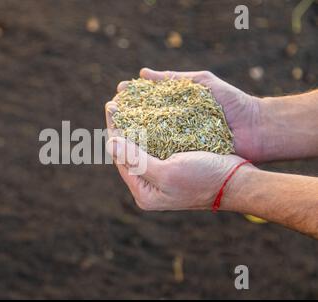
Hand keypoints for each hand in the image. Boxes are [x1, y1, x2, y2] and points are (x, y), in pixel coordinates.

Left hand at [104, 68, 259, 210]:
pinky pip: (155, 144)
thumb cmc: (203, 178)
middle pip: (128, 151)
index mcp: (143, 192)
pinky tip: (146, 112)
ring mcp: (161, 175)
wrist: (237, 181)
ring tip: (127, 103)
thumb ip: (136, 160)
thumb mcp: (167, 172)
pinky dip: (150, 128)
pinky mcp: (173, 164)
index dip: (114, 130)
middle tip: (115, 102)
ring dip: (134, 125)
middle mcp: (149, 185)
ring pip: (141, 146)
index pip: (120, 157)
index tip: (110, 106)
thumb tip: (110, 144)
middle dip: (122, 126)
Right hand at [116, 68, 262, 161]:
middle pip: (143, 124)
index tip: (117, 93)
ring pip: (148, 141)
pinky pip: (161, 157)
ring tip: (115, 127)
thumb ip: (174, 78)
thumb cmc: (232, 104)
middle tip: (111, 110)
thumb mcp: (202, 84)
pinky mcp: (183, 161)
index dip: (131, 100)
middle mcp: (174, 127)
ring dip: (130, 135)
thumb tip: (142, 73)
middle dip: (125, 117)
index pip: (147, 104)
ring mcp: (178, 146)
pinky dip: (146, 152)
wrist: (257, 130)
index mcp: (176, 110)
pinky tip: (132, 147)